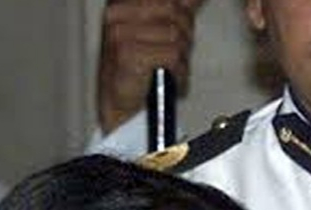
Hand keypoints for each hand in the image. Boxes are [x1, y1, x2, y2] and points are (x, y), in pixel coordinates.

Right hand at [97, 0, 205, 133]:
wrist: (119, 99)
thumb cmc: (139, 66)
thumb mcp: (158, 31)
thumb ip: (176, 11)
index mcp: (121, 4)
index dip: (185, 8)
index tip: (193, 13)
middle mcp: (117, 15)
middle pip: (173, 11)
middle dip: (185, 33)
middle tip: (178, 52)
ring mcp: (120, 34)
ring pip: (175, 34)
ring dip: (181, 56)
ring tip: (171, 68)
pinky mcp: (128, 55)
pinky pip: (171, 55)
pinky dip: (178, 71)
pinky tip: (169, 78)